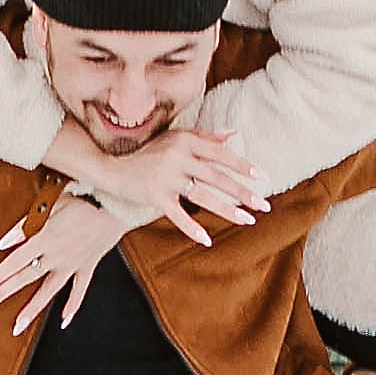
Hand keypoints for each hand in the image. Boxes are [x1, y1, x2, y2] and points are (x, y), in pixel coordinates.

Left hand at [0, 195, 121, 334]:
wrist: (116, 204)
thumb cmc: (82, 197)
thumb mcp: (50, 204)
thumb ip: (24, 225)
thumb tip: (3, 243)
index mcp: (43, 240)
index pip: (12, 263)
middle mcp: (55, 257)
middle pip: (23, 280)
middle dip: (0, 296)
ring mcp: (72, 265)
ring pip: (48, 292)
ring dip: (31, 310)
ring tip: (16, 327)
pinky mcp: (87, 266)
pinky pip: (79, 290)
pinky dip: (72, 306)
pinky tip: (64, 321)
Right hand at [49, 122, 267, 245]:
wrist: (111, 166)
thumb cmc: (147, 152)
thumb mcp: (174, 138)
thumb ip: (204, 136)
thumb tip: (233, 134)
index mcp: (185, 142)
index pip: (219, 154)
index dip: (242, 166)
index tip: (262, 177)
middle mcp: (177, 158)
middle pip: (216, 177)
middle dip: (242, 192)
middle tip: (264, 205)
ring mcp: (166, 178)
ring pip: (203, 196)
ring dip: (227, 210)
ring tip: (247, 220)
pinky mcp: (154, 196)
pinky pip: (177, 214)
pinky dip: (191, 228)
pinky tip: (206, 240)